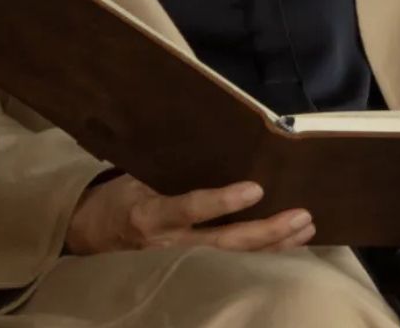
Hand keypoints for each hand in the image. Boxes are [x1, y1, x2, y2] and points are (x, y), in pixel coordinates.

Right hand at [64, 175, 315, 255]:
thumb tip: (205, 133)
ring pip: (236, 256)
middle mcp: (170, 242)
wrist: (93, 236)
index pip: (190, 208)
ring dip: (274, 244)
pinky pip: (234, 261)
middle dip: (267, 231)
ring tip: (305, 226)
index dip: (223, 201)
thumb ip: (167, 165)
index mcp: (151, 214)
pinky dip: (264, 253)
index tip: (255, 188)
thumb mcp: (133, 176)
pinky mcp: (192, 266)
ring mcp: (182, 259)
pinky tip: (290, 243)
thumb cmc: (118, 197)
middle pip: (226, 242)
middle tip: (301, 215)